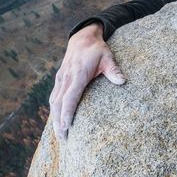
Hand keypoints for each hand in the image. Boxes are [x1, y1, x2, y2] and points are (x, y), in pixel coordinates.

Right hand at [49, 23, 125, 139]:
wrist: (82, 37)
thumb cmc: (97, 49)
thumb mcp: (108, 57)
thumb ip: (114, 70)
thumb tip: (123, 81)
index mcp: (78, 75)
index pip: (70, 97)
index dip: (67, 113)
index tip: (67, 127)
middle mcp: (66, 78)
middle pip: (58, 104)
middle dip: (59, 122)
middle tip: (64, 139)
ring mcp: (61, 78)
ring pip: (53, 102)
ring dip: (55, 119)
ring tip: (60, 134)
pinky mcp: (59, 79)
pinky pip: (54, 97)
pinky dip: (54, 110)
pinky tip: (57, 120)